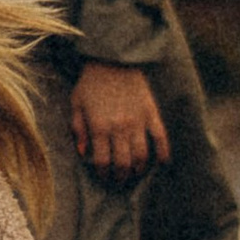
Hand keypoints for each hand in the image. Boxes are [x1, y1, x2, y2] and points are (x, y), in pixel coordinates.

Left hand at [70, 60, 167, 185]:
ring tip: (135, 174)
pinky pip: (161, 137)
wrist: (113, 58)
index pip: (102, 162)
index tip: (104, 177)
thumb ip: (78, 129)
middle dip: (121, 177)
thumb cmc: (91, 82)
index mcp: (99, 127)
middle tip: (119, 181)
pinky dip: (163, 153)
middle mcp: (120, 128)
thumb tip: (82, 153)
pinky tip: (163, 162)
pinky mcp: (151, 113)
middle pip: (123, 163)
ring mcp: (138, 121)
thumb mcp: (76, 104)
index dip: (103, 174)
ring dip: (139, 169)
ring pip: (142, 156)